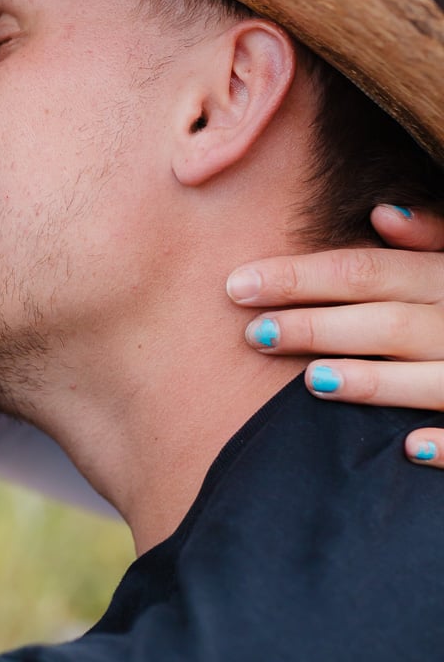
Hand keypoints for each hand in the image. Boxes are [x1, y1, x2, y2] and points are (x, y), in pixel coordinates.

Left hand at [227, 205, 443, 463]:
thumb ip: (435, 236)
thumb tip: (382, 212)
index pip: (365, 271)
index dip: (300, 276)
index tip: (237, 284)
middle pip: (385, 321)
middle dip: (317, 325)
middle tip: (252, 333)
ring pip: (431, 378)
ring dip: (374, 381)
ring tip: (310, 382)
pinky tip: (408, 449)